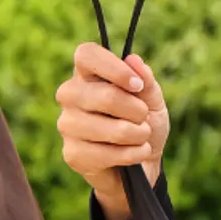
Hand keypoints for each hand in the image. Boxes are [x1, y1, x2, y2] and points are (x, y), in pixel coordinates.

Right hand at [55, 42, 169, 219]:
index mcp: (87, 75)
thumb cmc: (144, 125)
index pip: (86, 54)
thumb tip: (134, 60)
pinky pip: (108, 153)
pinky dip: (132, 154)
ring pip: (109, 127)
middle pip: (104, 95)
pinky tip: (135, 154)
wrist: (143, 165)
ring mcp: (67, 125)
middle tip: (143, 117)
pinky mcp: (71, 153)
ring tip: (141, 137)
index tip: (136, 85)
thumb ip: (146, 81)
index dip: (113, 67)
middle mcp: (70, 96)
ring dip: (137, 134)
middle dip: (136, 110)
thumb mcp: (153, 101)